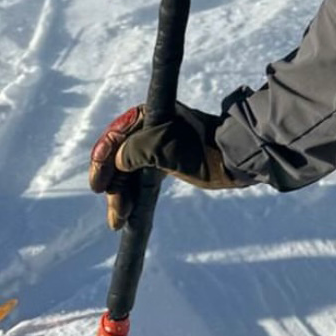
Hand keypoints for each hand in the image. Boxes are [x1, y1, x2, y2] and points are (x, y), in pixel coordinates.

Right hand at [89, 102, 247, 228]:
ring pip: (127, 170)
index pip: (115, 135)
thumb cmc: (202, 150)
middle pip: (118, 156)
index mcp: (149, 114)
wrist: (235, 161)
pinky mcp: (165, 161)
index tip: (99, 187)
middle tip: (116, 212)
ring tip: (119, 220)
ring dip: (120, 195)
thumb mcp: (164, 147)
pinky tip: (124, 214)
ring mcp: (157, 144)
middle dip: (113, 185)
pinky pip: (139, 177)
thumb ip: (135, 150)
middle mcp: (150, 126)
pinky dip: (131, 194)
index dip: (102, 160)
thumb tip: (117, 161)